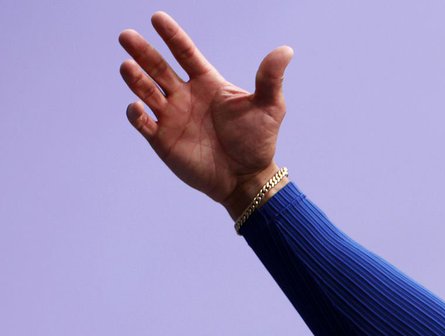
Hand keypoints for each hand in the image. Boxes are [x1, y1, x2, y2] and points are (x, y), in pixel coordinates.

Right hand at [118, 12, 293, 214]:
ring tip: (127, 65)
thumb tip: (286, 50)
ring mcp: (171, 116)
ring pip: (146, 91)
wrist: (247, 178)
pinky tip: (138, 106)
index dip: (171, 36)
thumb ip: (270, 79)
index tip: (157, 18)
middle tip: (126, 36)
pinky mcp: (162, 139)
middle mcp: (185, 95)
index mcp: (207, 82)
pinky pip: (143, 123)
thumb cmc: (258, 141)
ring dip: (135, 78)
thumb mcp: (269, 108)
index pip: (184, 53)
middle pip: (158, 67)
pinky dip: (137, 114)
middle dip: (142, 51)